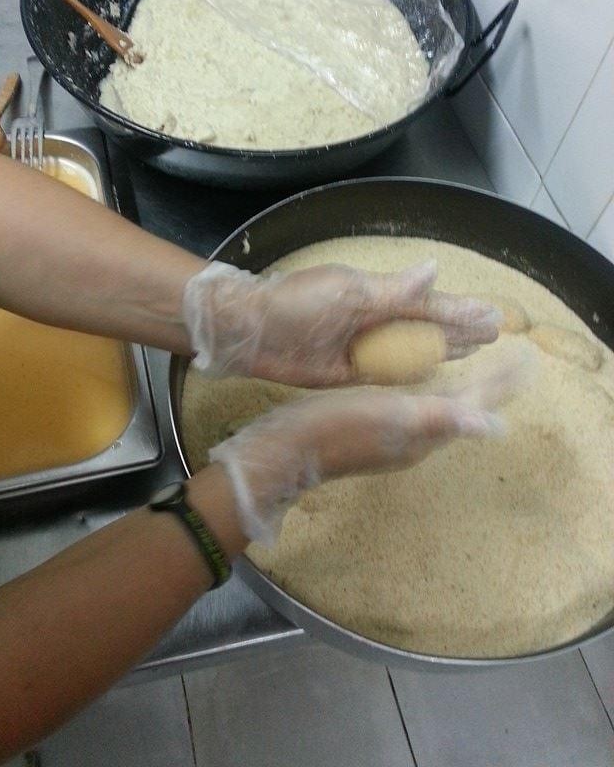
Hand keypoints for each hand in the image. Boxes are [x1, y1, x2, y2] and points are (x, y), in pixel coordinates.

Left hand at [182, 260, 500, 386]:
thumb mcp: (346, 293)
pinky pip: (388, 373)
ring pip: (412, 350)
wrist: (249, 332)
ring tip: (473, 349)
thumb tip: (435, 269)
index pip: (430, 305)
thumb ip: (392, 290)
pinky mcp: (347, 372)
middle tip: (495, 333)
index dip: (462, 311)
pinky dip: (410, 373)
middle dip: (460, 329)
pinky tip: (429, 373)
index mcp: (377, 295)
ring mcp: (362, 347)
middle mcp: (374, 320)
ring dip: (442, 349)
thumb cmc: (295, 305)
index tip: (494, 315)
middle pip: (427, 326)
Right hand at [209, 362, 516, 545]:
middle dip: (488, 385)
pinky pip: (417, 407)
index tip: (526, 358)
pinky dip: (433, 389)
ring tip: (479, 367)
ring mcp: (392, 437)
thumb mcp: (389, 418)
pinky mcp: (371, 429)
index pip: (474, 407)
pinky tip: (422, 379)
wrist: (284, 452)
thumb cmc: (335, 428)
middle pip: (463, 408)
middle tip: (511, 358)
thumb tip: (496, 429)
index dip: (500, 385)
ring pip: (441, 409)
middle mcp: (414, 439)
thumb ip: (440, 419)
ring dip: (464, 387)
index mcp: (423, 433)